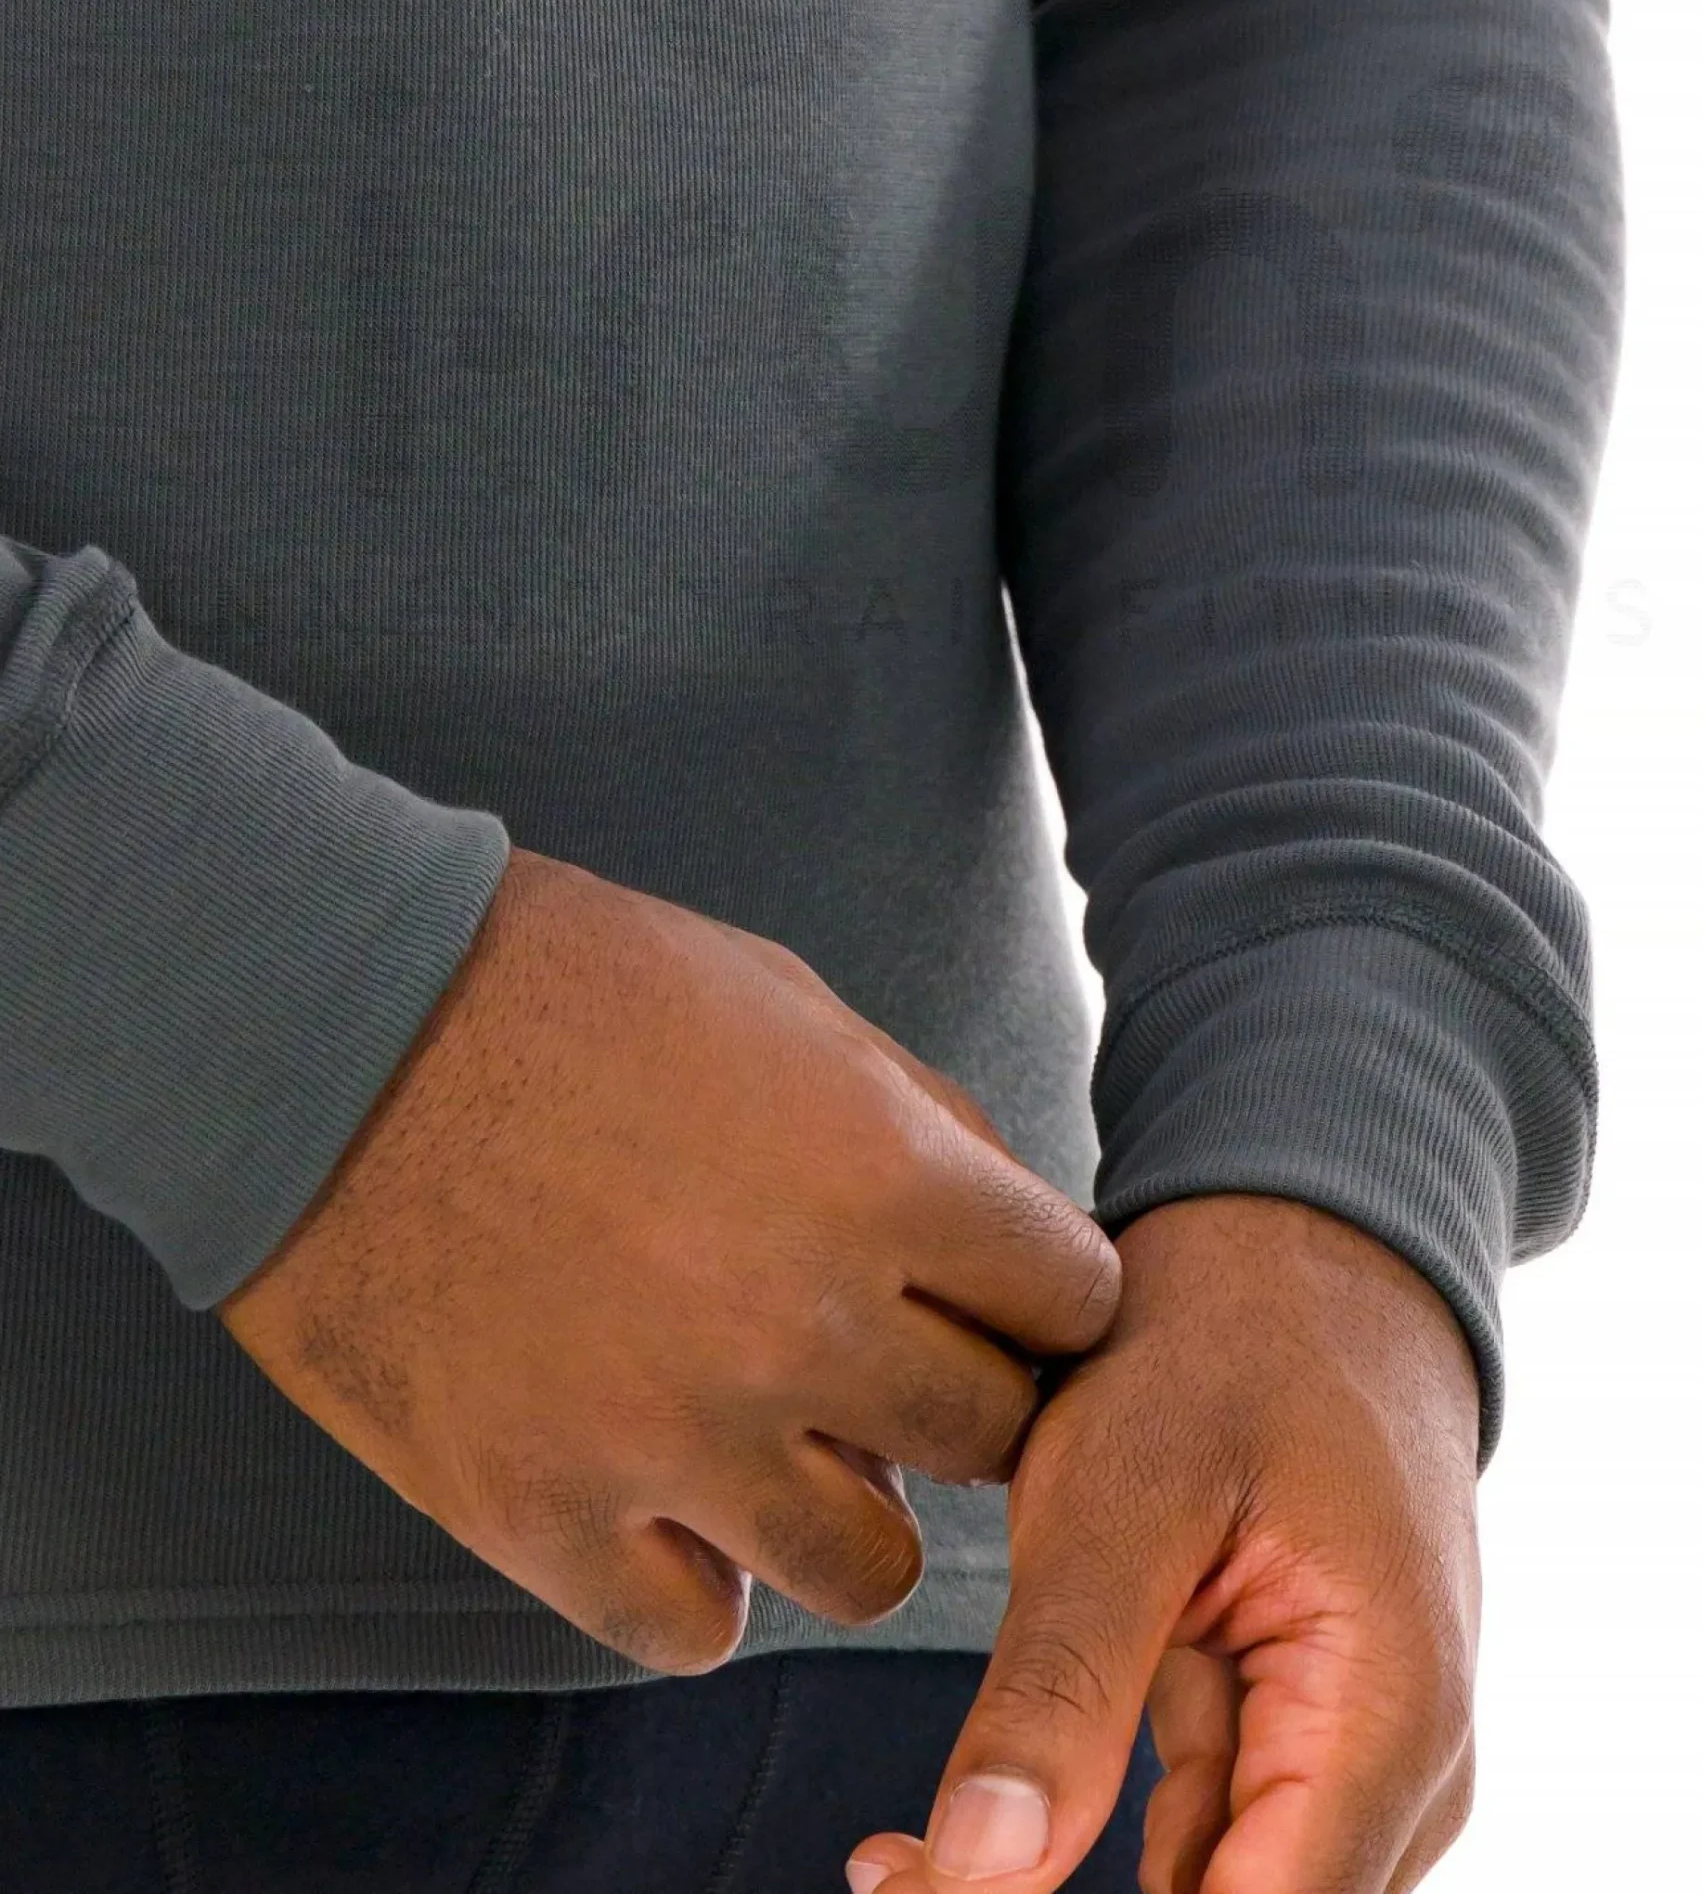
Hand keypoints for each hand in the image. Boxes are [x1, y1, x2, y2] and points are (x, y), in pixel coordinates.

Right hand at [215, 846, 1122, 1675]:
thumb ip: (924, 1123)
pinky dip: (697, 1576)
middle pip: (989, 1441)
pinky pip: (697, 1627)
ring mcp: (674, 1435)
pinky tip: (667, 1496)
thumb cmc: (565, 989)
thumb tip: (1014, 1237)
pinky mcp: (546, 1516)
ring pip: (866, 1569)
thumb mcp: (786, 1000)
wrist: (335, 1028)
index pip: (1076, 1303)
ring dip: (842, 1507)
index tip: (992, 1296)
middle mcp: (802, 1322)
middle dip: (954, 1399)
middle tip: (879, 1362)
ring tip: (775, 1440)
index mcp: (880, 1176)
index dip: (1040, 1297)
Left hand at [844, 1191, 1481, 1893]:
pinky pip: (1193, 1852)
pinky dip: (1078, 1843)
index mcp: (1384, 1717)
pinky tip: (949, 1837)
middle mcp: (1397, 1772)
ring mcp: (1349, 1764)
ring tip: (894, 1865)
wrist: (1307, 1247)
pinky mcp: (1290, 1743)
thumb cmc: (1231, 1334)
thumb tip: (978, 1871)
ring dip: (1053, 1891)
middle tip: (892, 1877)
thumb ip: (1063, 1684)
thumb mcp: (1124, 1482)